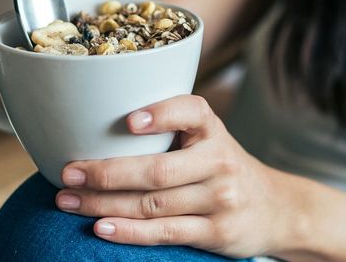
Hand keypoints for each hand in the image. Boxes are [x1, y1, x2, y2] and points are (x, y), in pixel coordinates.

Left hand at [55, 95, 291, 257]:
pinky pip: (165, 232)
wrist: (277, 209)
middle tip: (69, 172)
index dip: (160, 115)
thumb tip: (97, 123)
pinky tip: (101, 227)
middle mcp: (219, 161)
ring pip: (152, 204)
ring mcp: (219, 199)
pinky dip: (129, 231)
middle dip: (106, 172)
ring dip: (104, 204)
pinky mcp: (216, 232)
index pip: (190, 112)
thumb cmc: (223, 167)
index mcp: (213, 129)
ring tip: (69, 200)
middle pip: (157, 170)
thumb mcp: (209, 138)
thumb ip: (171, 128)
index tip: (128, 121)